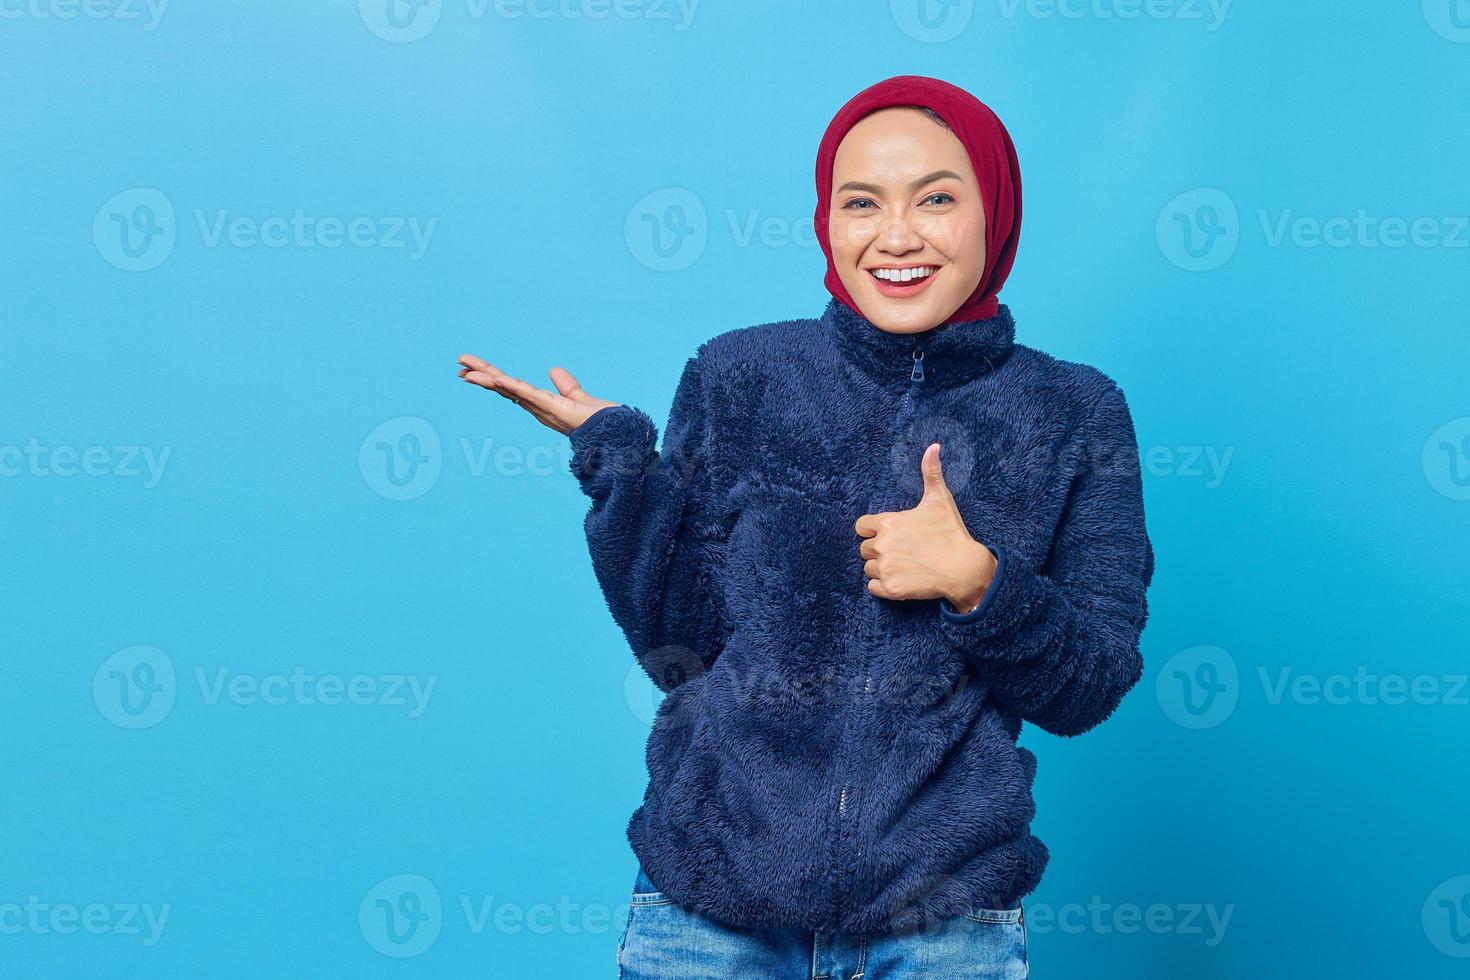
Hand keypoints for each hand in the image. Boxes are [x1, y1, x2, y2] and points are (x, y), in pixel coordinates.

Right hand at [457, 354, 620, 434]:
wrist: (618, 435)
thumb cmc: (601, 422)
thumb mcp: (578, 398)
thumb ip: (566, 386)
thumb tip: (554, 370)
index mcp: (541, 404)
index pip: (511, 388)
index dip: (492, 378)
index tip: (471, 370)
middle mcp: (539, 408)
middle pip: (505, 388)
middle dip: (482, 377)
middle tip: (458, 367)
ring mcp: (545, 409)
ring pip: (511, 390)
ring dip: (488, 380)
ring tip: (465, 371)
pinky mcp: (556, 410)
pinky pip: (531, 396)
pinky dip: (513, 387)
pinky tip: (497, 379)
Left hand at [854, 442, 997, 608]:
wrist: (964, 568)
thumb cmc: (951, 532)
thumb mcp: (939, 500)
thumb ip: (931, 473)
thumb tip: (933, 446)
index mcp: (888, 523)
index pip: (861, 526)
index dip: (873, 530)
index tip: (891, 534)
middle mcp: (881, 545)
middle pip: (864, 549)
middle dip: (879, 550)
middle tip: (903, 551)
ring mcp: (885, 568)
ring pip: (868, 569)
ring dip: (881, 568)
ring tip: (905, 565)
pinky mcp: (890, 589)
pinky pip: (872, 588)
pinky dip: (883, 586)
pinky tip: (901, 579)